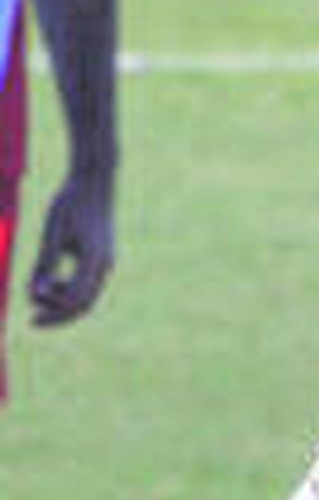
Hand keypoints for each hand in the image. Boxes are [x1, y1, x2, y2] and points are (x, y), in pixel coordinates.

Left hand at [29, 168, 113, 324]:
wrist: (95, 179)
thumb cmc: (70, 201)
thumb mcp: (52, 233)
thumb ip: (46, 264)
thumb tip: (36, 295)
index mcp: (95, 261)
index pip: (75, 300)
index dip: (53, 312)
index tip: (31, 316)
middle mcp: (105, 266)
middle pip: (83, 304)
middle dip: (58, 314)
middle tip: (33, 320)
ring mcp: (106, 263)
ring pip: (86, 296)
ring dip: (61, 301)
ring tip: (36, 295)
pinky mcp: (102, 257)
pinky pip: (87, 283)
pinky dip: (68, 289)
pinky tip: (51, 282)